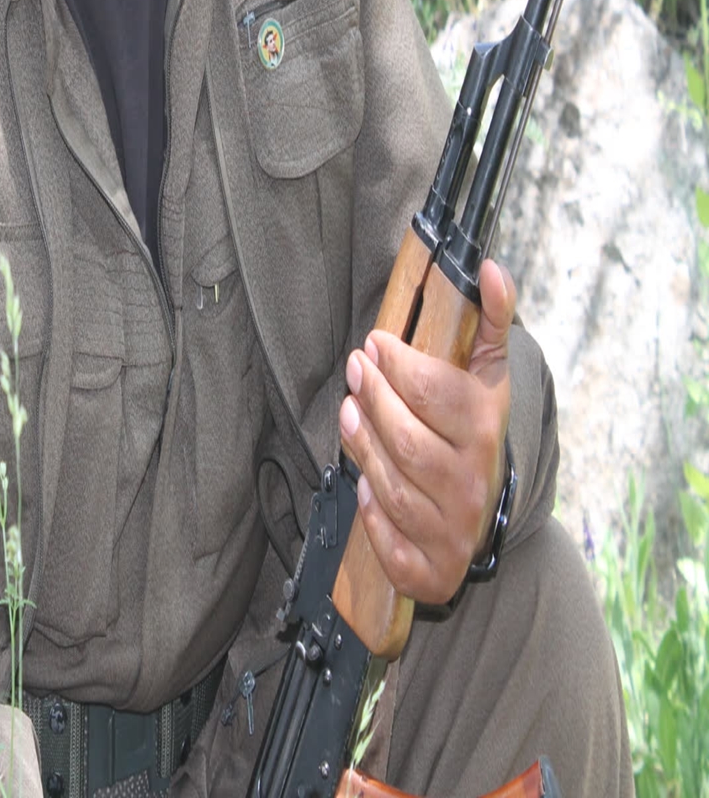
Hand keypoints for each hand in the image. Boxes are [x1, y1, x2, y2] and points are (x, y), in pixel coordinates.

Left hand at [337, 258, 515, 605]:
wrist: (484, 509)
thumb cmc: (470, 429)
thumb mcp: (485, 374)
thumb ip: (490, 320)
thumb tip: (490, 268)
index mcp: (487, 430)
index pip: (434, 393)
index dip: (396, 365)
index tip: (373, 345)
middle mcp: (475, 483)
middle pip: (408, 441)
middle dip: (372, 400)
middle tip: (354, 371)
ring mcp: (456, 530)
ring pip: (394, 487)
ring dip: (363, 449)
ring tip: (349, 414)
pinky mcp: (435, 569)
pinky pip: (393, 545)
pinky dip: (373, 516)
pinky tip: (364, 487)